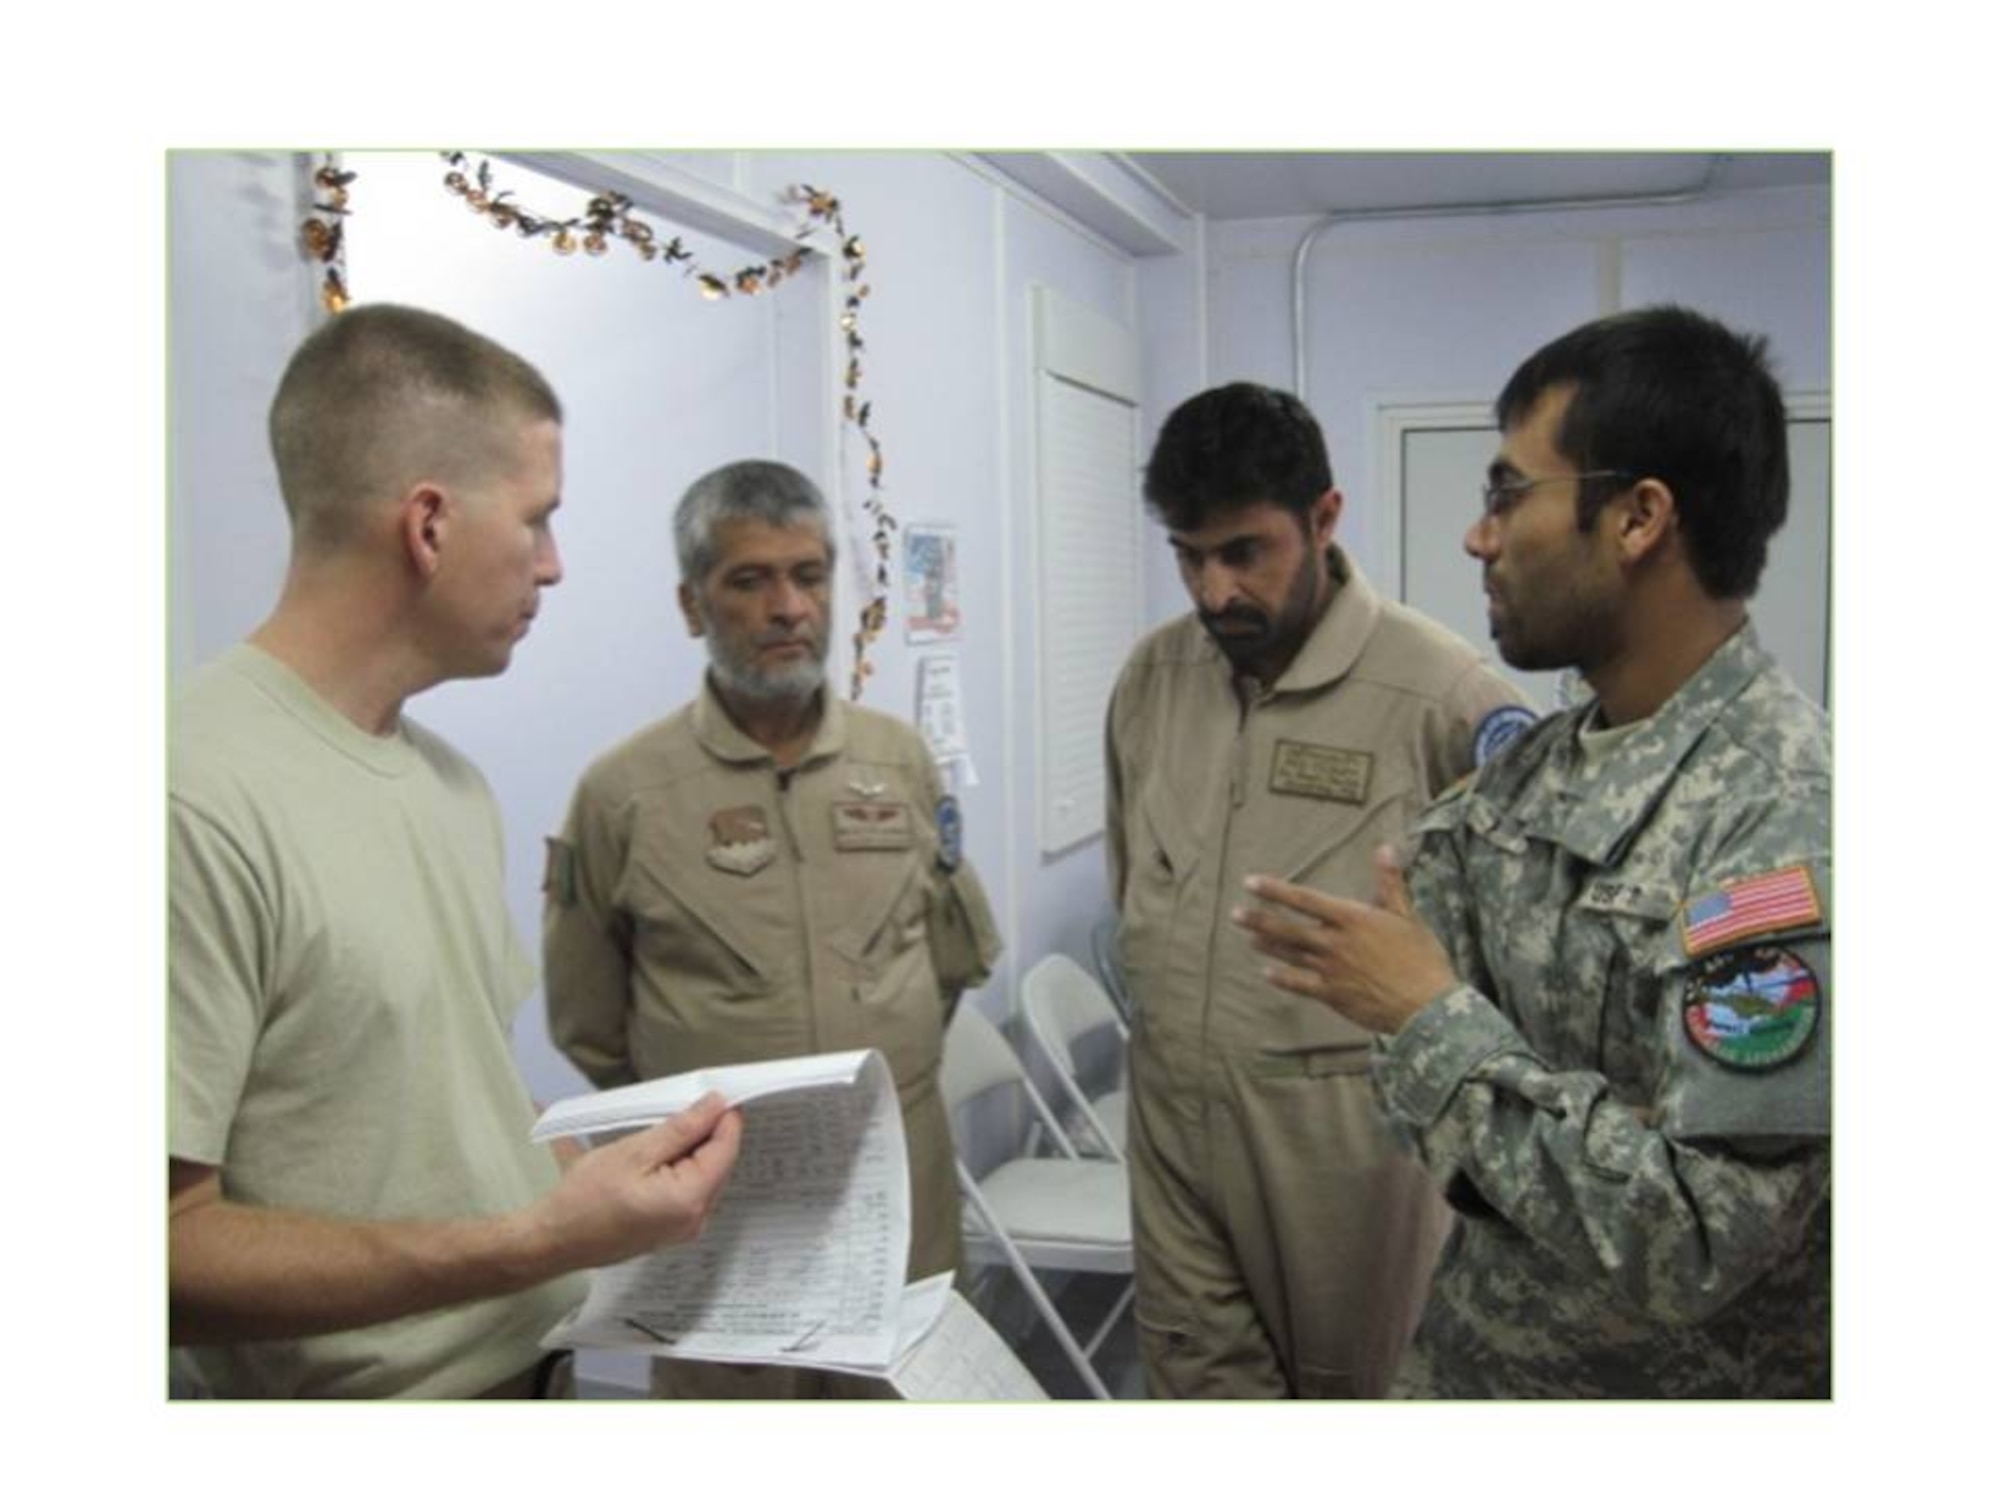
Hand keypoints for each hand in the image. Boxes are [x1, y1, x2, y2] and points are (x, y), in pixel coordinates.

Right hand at [527, 1092, 743, 1273]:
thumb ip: (681, 1129)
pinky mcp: (671, 1231)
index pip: (727, 1149)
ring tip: (662, 1134)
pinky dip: (681, 1170)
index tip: (716, 1094)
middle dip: (707, 1133)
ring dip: (691, 1151)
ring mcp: (684, 1229)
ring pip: (705, 1176)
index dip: (725, 1117)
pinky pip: (690, 1192)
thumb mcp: (634, 1152)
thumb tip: (716, 1106)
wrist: (554, 1240)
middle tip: (682, 1108)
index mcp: (691, 1199)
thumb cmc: (585, 1198)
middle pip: (719, 1163)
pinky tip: (656, 1158)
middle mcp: (696, 1219)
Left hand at [1230, 844, 1457, 1034]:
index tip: (1251, 883)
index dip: (1275, 890)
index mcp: (1352, 919)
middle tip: (1235, 914)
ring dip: (1268, 946)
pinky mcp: (1333, 995)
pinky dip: (1283, 978)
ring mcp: (1331, 970)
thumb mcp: (1407, 915)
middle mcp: (1336, 943)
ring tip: (1250, 938)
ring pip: (1291, 955)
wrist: (1427, 1005)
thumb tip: (1385, 848)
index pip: (1305, 900)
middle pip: (1289, 929)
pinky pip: (1300, 985)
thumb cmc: (1422, 958)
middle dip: (1259, 920)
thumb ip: (1390, 882)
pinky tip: (1268, 974)